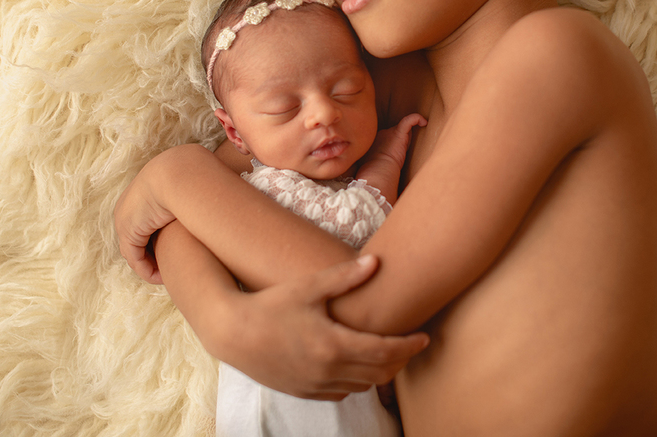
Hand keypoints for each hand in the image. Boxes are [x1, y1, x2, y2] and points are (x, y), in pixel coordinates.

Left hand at [114, 152, 179, 283]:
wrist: (180, 173)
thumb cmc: (192, 177)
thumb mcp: (190, 190)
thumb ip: (191, 200)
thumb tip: (209, 204)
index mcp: (143, 192)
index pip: (147, 223)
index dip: (160, 239)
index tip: (177, 249)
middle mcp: (130, 206)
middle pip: (139, 238)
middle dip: (153, 254)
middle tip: (171, 267)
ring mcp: (126, 219)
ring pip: (136, 251)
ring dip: (151, 266)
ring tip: (168, 276)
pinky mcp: (128, 231)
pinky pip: (136, 258)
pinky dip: (148, 270)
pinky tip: (162, 277)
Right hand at [216, 255, 429, 399]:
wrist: (232, 333)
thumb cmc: (270, 305)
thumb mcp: (308, 287)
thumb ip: (344, 277)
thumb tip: (375, 262)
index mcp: (334, 345)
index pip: (385, 351)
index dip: (409, 346)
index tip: (424, 338)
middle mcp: (328, 370)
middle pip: (380, 373)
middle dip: (400, 360)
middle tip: (409, 344)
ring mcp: (315, 384)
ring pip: (362, 386)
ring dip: (379, 372)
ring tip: (386, 353)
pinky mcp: (303, 391)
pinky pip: (341, 393)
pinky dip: (356, 382)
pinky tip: (355, 365)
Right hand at [355, 114, 426, 201]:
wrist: (377, 172)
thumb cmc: (375, 176)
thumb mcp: (374, 171)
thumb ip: (378, 169)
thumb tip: (382, 184)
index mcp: (374, 145)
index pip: (387, 140)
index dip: (395, 143)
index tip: (401, 150)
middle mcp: (380, 136)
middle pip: (395, 133)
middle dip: (403, 137)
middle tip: (410, 145)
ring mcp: (388, 133)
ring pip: (402, 127)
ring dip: (411, 129)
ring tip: (422, 127)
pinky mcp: (398, 132)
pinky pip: (408, 120)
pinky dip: (416, 119)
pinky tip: (424, 122)